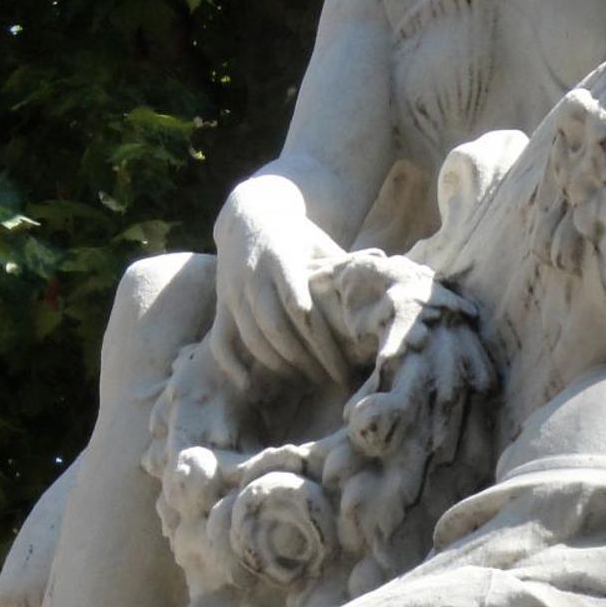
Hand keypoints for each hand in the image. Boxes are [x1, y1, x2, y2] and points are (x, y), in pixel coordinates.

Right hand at [214, 184, 354, 384]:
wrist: (250, 217)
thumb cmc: (298, 238)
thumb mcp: (322, 245)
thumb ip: (345, 269)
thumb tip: (385, 287)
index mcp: (282, 259)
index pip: (301, 309)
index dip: (323, 343)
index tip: (343, 367)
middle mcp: (254, 276)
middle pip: (278, 329)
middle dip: (306, 360)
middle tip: (330, 381)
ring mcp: (233, 292)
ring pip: (252, 339)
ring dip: (280, 366)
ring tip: (305, 382)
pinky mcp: (221, 305)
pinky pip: (220, 343)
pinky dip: (233, 369)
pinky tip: (253, 388)